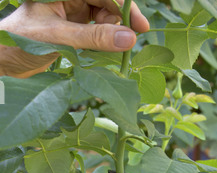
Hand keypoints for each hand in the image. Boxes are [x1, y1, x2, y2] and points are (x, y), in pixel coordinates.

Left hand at [0, 0, 148, 77]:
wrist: (5, 60)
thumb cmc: (23, 42)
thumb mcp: (61, 38)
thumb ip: (94, 38)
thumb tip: (128, 39)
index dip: (125, 8)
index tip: (140, 28)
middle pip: (106, 4)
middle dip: (119, 24)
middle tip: (130, 44)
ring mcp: (72, 13)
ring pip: (103, 20)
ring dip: (111, 35)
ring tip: (113, 53)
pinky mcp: (72, 30)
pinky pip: (95, 33)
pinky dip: (102, 43)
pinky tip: (104, 54)